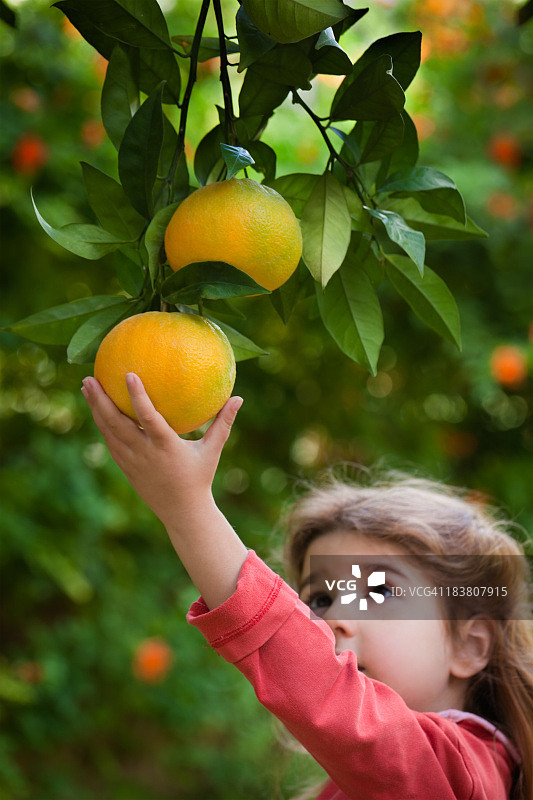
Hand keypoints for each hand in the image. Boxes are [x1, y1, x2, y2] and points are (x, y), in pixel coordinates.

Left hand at [81, 373, 242, 529]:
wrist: (182, 511)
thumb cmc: (200, 477)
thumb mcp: (213, 450)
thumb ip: (223, 422)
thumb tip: (239, 397)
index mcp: (165, 446)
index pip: (147, 417)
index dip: (137, 396)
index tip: (128, 374)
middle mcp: (144, 452)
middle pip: (116, 423)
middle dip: (101, 400)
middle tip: (90, 377)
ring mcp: (131, 461)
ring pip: (108, 431)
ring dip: (95, 408)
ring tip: (86, 386)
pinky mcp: (125, 467)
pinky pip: (109, 441)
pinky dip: (101, 424)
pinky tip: (96, 408)